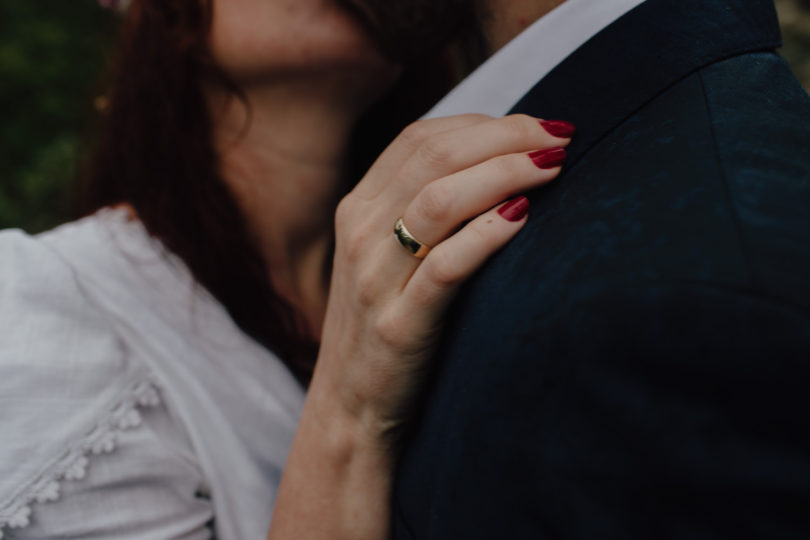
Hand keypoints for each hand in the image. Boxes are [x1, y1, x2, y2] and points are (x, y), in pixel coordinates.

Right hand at [312, 114, 573, 443]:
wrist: (350, 404)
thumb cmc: (387, 318)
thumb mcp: (387, 254)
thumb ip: (423, 207)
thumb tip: (501, 160)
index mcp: (358, 207)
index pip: (422, 138)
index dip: (486, 122)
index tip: (538, 126)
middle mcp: (361, 232)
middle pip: (435, 156)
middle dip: (507, 136)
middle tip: (561, 137)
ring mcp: (375, 278)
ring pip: (440, 200)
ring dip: (505, 173)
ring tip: (553, 168)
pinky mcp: (398, 324)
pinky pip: (446, 265)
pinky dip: (488, 234)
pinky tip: (524, 218)